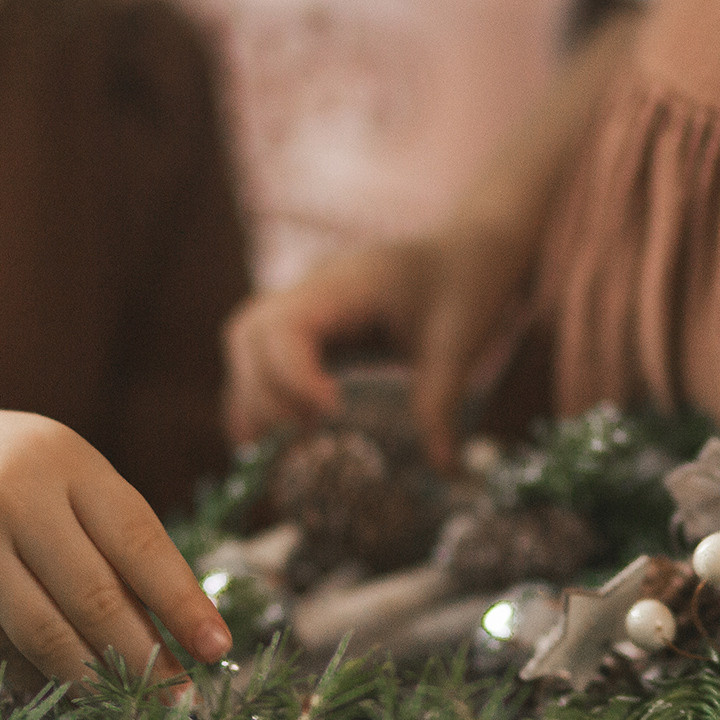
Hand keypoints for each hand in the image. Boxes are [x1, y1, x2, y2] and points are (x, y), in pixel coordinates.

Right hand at [0, 382, 230, 693]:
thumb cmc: (1, 473)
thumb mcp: (61, 478)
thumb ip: (113, 540)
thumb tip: (177, 631)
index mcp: (65, 462)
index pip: (139, 540)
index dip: (182, 602)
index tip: (219, 649)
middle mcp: (13, 497)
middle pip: (95, 596)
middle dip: (143, 658)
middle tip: (178, 699)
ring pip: (44, 634)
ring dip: (94, 680)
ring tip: (128, 706)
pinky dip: (37, 678)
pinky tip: (65, 691)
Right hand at [222, 228, 530, 469]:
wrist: (471, 250)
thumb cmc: (466, 285)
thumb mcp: (460, 342)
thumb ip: (442, 402)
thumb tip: (442, 469)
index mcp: (346, 284)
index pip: (286, 326)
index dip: (293, 376)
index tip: (332, 412)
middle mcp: (313, 290)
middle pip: (249, 336)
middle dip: (263, 392)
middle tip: (304, 435)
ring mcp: (306, 305)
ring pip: (248, 346)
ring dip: (255, 397)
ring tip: (288, 444)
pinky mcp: (310, 326)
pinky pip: (264, 356)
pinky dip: (263, 395)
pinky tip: (284, 435)